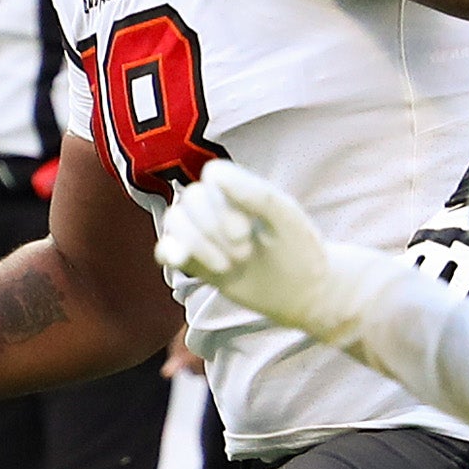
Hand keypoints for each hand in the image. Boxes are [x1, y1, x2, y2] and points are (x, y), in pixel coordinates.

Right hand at [158, 164, 358, 343]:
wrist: (303, 293)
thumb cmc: (300, 250)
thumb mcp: (286, 220)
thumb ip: (256, 194)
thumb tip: (212, 175)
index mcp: (243, 189)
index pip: (212, 175)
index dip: (221, 200)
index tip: (247, 228)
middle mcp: (220, 207)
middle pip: (191, 198)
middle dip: (213, 228)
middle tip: (245, 252)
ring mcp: (205, 234)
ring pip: (175, 220)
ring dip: (198, 244)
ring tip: (228, 265)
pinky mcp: (194, 260)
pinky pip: (165, 248)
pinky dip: (167, 251)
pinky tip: (179, 260)